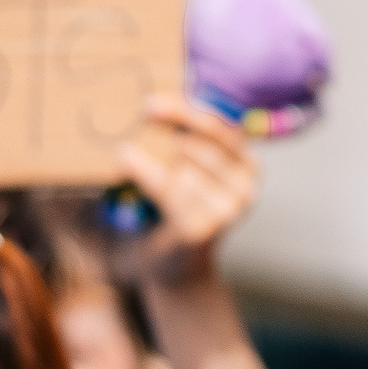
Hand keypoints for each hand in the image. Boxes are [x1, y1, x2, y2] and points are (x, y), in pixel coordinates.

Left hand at [117, 95, 259, 288]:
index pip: (222, 126)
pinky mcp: (203, 228)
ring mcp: (229, 209)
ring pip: (182, 164)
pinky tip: (123, 158)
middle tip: (127, 120)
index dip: (187, 110)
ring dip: (148, 151)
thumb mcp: (189, 171)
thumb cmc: (177, 209)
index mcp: (247, 164)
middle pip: (199, 143)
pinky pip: (169, 188)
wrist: (177, 268)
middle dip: (161, 131)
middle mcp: (246, 186)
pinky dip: (144, 171)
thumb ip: (185, 140)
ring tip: (120, 144)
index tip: (151, 102)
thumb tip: (153, 99)